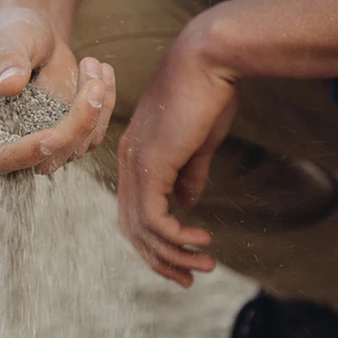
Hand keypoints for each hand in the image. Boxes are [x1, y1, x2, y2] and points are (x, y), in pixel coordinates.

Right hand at [0, 5, 115, 176]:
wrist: (32, 33)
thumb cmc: (11, 31)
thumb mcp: (7, 37)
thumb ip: (7, 59)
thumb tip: (10, 86)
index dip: (20, 155)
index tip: (52, 137)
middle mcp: (3, 139)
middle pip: (40, 159)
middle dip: (75, 127)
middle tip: (94, 82)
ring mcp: (36, 141)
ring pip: (73, 150)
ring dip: (95, 111)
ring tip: (93, 64)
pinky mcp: (64, 136)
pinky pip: (91, 136)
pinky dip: (103, 106)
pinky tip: (101, 72)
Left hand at [117, 15, 239, 287]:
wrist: (210, 59)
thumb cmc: (208, 93)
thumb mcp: (198, 141)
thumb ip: (188, 173)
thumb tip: (186, 203)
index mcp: (136, 155)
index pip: (134, 209)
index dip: (155, 239)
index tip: (182, 259)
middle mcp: (128, 161)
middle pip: (131, 226)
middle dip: (159, 258)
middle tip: (187, 279)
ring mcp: (136, 163)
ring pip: (142, 227)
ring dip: (173, 254)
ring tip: (204, 265)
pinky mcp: (151, 164)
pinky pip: (155, 217)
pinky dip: (176, 237)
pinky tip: (201, 241)